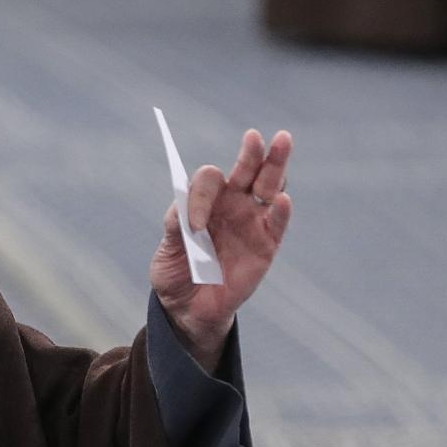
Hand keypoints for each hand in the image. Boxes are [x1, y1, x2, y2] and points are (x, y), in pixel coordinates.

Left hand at [149, 128, 292, 369]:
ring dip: (275, 166)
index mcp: (203, 202)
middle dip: (252, 153)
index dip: (202, 197)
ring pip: (268, 186)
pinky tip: (281, 199)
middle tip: (253, 137)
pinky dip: (281, 211)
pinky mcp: (266, 244)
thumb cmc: (176, 275)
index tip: (194, 226)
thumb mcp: (165, 254)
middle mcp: (231, 204)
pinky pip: (277, 223)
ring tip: (281, 143)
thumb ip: (174, 229)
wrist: (189, 309)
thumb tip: (185, 210)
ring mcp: (252, 221)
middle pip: (246, 170)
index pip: (209, 181)